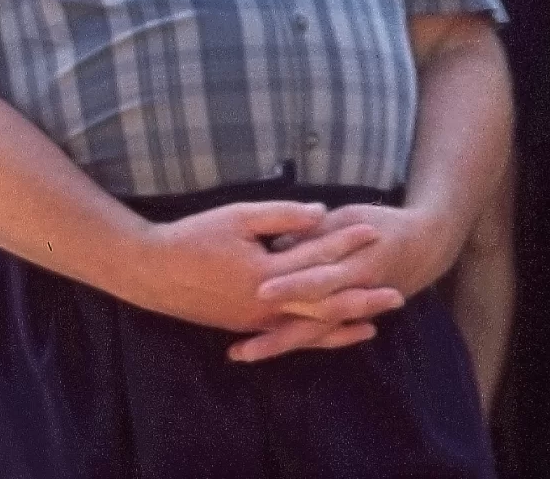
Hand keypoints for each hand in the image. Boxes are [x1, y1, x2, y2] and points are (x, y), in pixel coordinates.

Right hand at [129, 201, 402, 339]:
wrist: (151, 272)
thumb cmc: (194, 237)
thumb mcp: (239, 217)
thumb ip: (283, 217)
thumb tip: (322, 213)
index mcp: (266, 274)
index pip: (317, 257)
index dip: (347, 241)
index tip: (375, 228)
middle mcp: (265, 305)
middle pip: (324, 305)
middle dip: (361, 299)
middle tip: (398, 294)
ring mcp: (256, 321)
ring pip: (308, 328)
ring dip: (344, 324)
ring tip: (376, 321)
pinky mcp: (246, 327)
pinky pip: (289, 335)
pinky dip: (315, 336)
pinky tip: (333, 334)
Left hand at [233, 202, 460, 361]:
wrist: (424, 246)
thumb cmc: (382, 225)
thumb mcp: (351, 216)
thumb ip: (318, 232)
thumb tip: (279, 245)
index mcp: (358, 262)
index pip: (321, 276)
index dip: (292, 284)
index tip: (260, 290)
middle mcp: (355, 292)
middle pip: (314, 316)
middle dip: (279, 330)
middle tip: (244, 343)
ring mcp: (353, 309)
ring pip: (315, 333)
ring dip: (280, 344)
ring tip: (242, 354)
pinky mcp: (349, 318)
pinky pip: (322, 335)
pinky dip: (294, 344)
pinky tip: (268, 349)